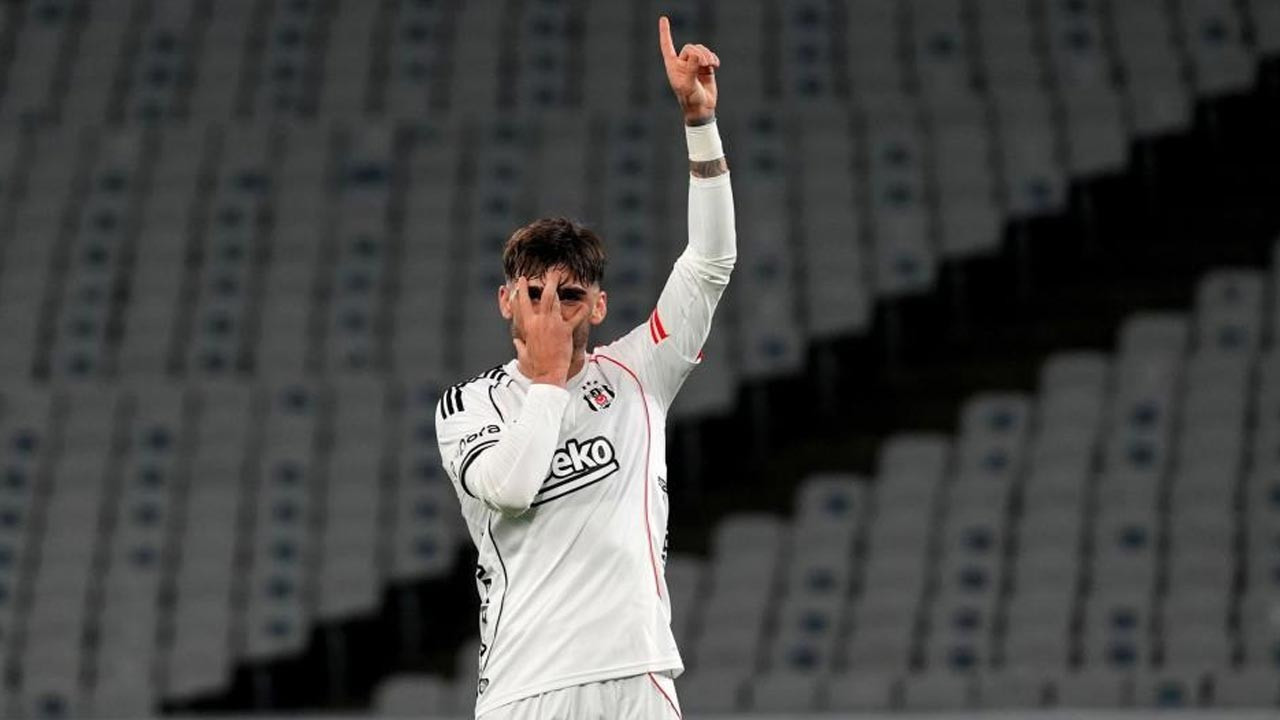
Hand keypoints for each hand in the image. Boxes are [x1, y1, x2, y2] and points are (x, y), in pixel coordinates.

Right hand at [510, 270, 588, 386]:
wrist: (547, 373)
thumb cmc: (535, 366)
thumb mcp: (523, 353)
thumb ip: (520, 344)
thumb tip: (517, 340)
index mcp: (528, 326)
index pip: (521, 305)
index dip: (520, 291)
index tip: (521, 281)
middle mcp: (539, 322)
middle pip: (542, 297)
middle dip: (546, 282)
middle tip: (551, 272)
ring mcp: (552, 324)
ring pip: (554, 300)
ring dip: (558, 287)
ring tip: (561, 277)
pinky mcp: (564, 331)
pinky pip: (575, 318)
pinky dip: (581, 311)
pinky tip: (586, 303)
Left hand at [659, 16, 718, 123]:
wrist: (701, 109)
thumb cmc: (690, 99)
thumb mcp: (688, 85)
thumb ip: (691, 68)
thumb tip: (696, 54)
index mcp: (673, 66)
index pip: (667, 46)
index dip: (665, 33)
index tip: (663, 19)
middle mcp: (682, 63)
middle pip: (690, 48)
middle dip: (699, 53)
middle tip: (704, 64)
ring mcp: (694, 65)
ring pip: (701, 50)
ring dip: (707, 55)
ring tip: (712, 65)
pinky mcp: (705, 68)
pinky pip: (710, 56)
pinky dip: (714, 59)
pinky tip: (716, 66)